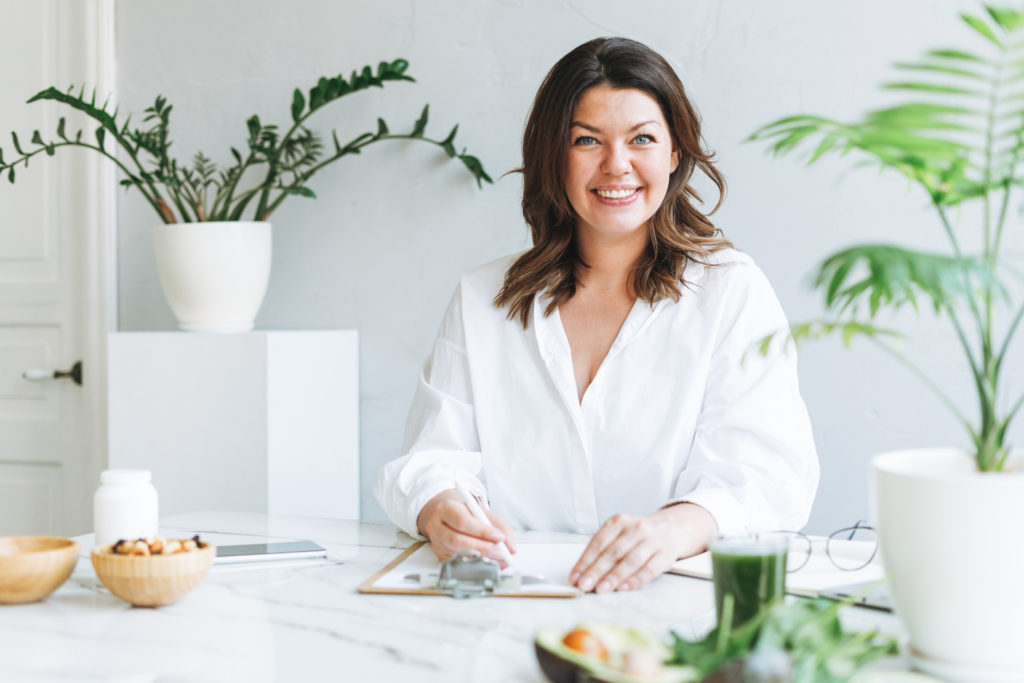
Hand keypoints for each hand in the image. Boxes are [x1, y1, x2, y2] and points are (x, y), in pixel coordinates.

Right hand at [416, 488, 516, 566]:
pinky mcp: (440, 557)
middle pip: (457, 540)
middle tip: (501, 553)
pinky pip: (458, 565)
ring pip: (457, 555)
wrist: (441, 516)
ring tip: (498, 559)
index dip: (481, 531)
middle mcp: (437, 526)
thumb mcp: (481, 512)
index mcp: (446, 509)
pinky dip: (476, 566)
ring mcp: (437, 543)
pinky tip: (488, 563)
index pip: (462, 521)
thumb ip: (499, 526)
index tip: (499, 538)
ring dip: (481, 559)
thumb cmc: (463, 513)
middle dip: (482, 548)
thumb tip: (511, 547)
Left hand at [569, 503, 715, 592]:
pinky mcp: (665, 553)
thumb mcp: (620, 533)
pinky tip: (625, 587)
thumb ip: (604, 550)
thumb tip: (583, 574)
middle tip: (584, 586)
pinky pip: (650, 568)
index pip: (598, 542)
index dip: (585, 561)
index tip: (575, 577)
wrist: (672, 528)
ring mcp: (652, 540)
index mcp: (619, 522)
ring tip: (601, 589)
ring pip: (630, 560)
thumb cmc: (639, 535)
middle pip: (612, 552)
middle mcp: (635, 528)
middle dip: (596, 571)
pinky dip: (636, 579)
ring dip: (614, 576)